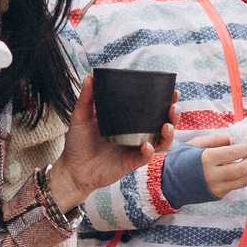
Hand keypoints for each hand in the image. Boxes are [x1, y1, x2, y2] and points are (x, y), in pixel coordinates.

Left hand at [51, 77, 175, 207]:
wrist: (72, 169)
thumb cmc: (77, 144)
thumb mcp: (81, 117)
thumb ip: (87, 98)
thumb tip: (90, 77)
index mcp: (127, 121)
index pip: (151, 109)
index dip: (164, 101)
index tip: (172, 91)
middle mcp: (135, 134)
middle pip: (162, 124)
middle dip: (173, 116)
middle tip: (173, 107)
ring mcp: (134, 148)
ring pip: (161, 142)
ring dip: (168, 134)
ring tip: (166, 126)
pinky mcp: (131, 162)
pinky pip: (146, 157)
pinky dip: (149, 151)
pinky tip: (146, 145)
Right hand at [188, 129, 246, 198]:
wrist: (168, 183)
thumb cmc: (181, 160)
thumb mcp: (195, 144)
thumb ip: (216, 140)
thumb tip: (234, 139)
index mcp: (206, 159)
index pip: (234, 153)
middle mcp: (212, 175)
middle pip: (242, 169)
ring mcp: (216, 187)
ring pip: (242, 181)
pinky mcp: (217, 195)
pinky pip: (236, 186)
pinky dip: (245, 178)